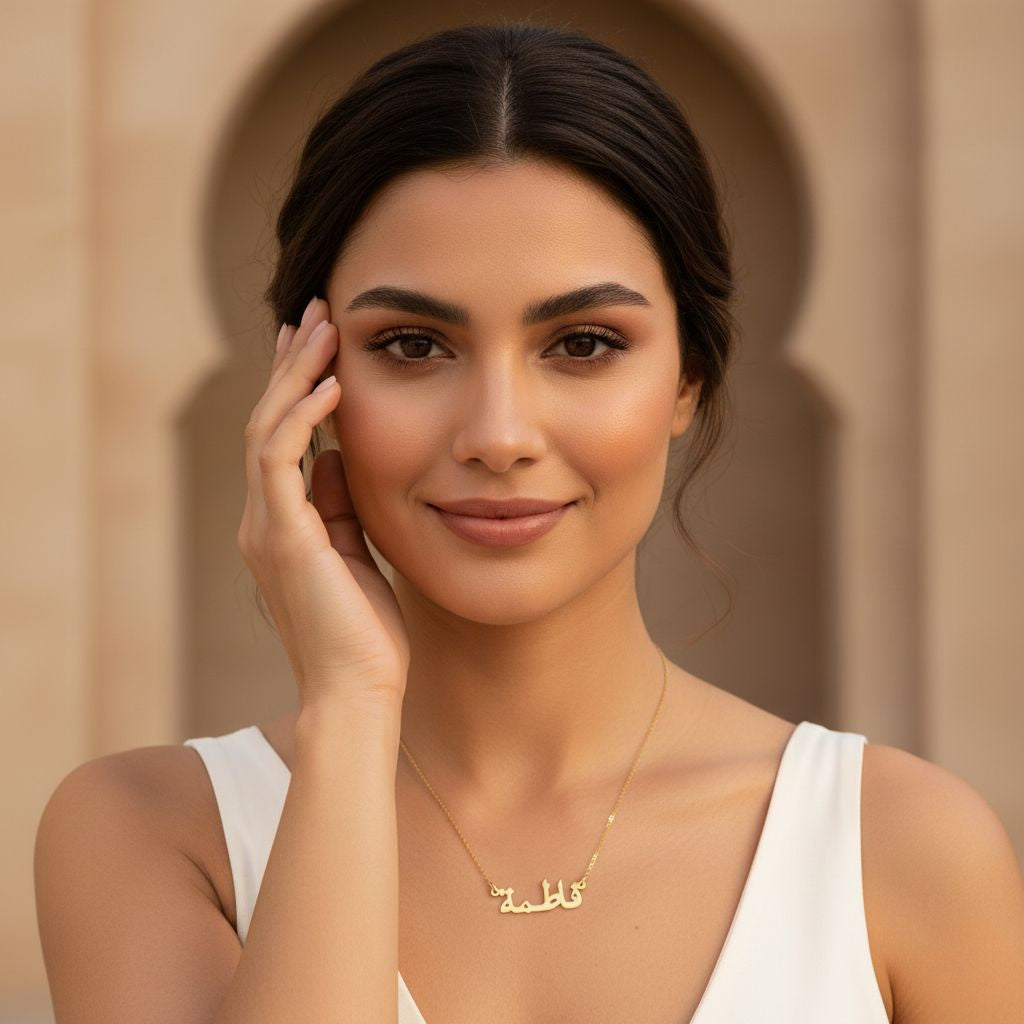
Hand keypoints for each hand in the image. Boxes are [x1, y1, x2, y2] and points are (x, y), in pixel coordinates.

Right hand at [238, 296, 409, 709]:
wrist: (358, 692)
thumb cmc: (365, 634)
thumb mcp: (355, 554)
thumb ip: (339, 506)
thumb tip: (337, 457)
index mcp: (280, 527)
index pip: (281, 441)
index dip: (296, 390)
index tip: (320, 348)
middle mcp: (262, 521)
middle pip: (267, 423)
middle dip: (290, 365)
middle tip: (313, 313)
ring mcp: (267, 527)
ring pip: (267, 429)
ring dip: (294, 374)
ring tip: (321, 326)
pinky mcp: (284, 536)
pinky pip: (281, 459)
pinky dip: (303, 416)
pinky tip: (332, 383)